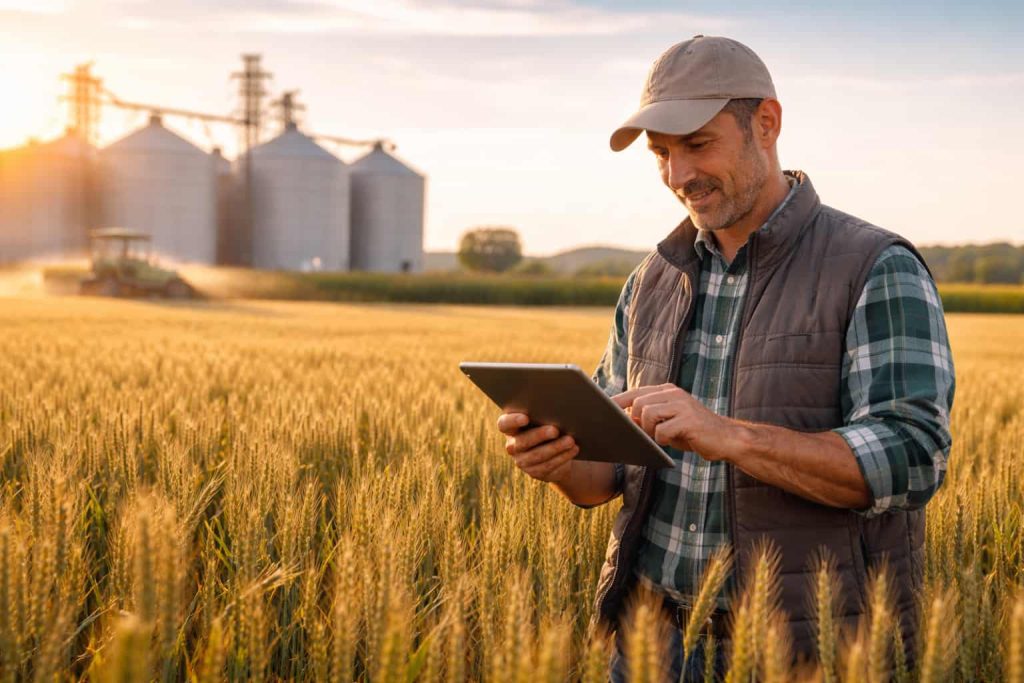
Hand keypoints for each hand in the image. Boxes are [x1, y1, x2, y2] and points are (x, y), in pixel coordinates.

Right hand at [496, 412, 578, 483]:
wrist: (554, 448)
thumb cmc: (547, 423)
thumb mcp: (543, 417)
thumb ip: (543, 413)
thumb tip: (558, 409)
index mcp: (510, 427)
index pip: (504, 424)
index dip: (513, 421)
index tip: (525, 418)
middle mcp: (512, 445)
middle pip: (522, 441)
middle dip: (540, 435)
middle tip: (555, 430)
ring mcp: (521, 461)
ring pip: (537, 456)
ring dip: (556, 447)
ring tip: (570, 440)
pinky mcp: (534, 472)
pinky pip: (548, 466)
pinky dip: (562, 457)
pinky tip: (573, 449)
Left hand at [612, 384, 732, 458]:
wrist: (726, 439)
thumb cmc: (693, 433)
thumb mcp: (669, 421)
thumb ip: (649, 418)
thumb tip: (624, 420)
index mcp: (667, 391)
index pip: (635, 392)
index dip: (618, 401)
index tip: (603, 409)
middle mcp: (674, 394)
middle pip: (638, 403)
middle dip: (636, 422)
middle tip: (647, 434)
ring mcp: (682, 405)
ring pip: (647, 414)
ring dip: (649, 431)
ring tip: (662, 437)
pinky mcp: (689, 420)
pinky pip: (662, 430)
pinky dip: (663, 439)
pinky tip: (674, 441)